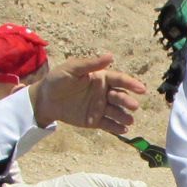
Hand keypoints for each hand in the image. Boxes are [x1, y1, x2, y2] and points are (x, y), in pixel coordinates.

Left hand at [29, 54, 146, 133]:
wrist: (45, 99)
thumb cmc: (58, 80)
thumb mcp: (72, 69)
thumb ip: (91, 64)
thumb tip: (110, 56)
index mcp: (101, 78)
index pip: (120, 80)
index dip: (131, 84)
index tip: (141, 89)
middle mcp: (104, 93)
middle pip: (120, 97)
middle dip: (127, 101)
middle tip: (133, 106)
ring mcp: (100, 107)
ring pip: (116, 112)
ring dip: (124, 116)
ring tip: (129, 121)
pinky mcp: (94, 121)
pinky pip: (108, 125)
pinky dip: (116, 128)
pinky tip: (123, 131)